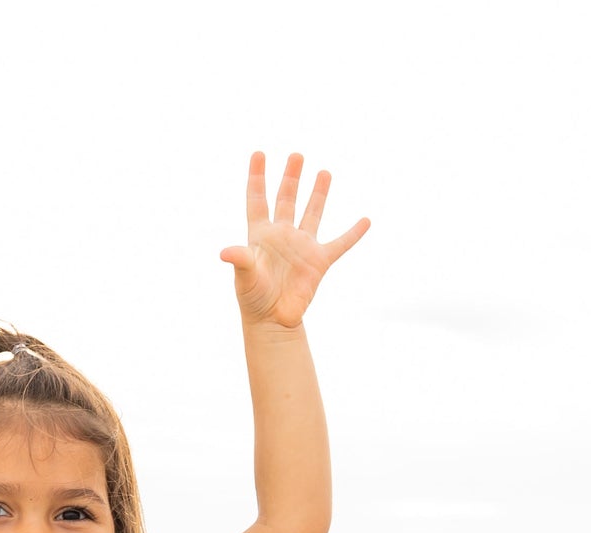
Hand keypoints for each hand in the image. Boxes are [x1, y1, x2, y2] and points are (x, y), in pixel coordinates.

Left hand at [218, 151, 367, 330]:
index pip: (258, 199)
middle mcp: (282, 235)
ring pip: (312, 213)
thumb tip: (225, 252)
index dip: (257, 177)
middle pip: (286, 199)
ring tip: (324, 172)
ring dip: (318, 193)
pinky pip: (340, 243)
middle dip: (291, 177)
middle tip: (297, 155)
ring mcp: (302, 246)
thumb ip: (240, 260)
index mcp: (261, 235)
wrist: (273, 322)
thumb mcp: (245, 277)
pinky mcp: (319, 262)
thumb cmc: (253, 299)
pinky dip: (353, 233)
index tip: (259, 153)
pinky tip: (366, 220)